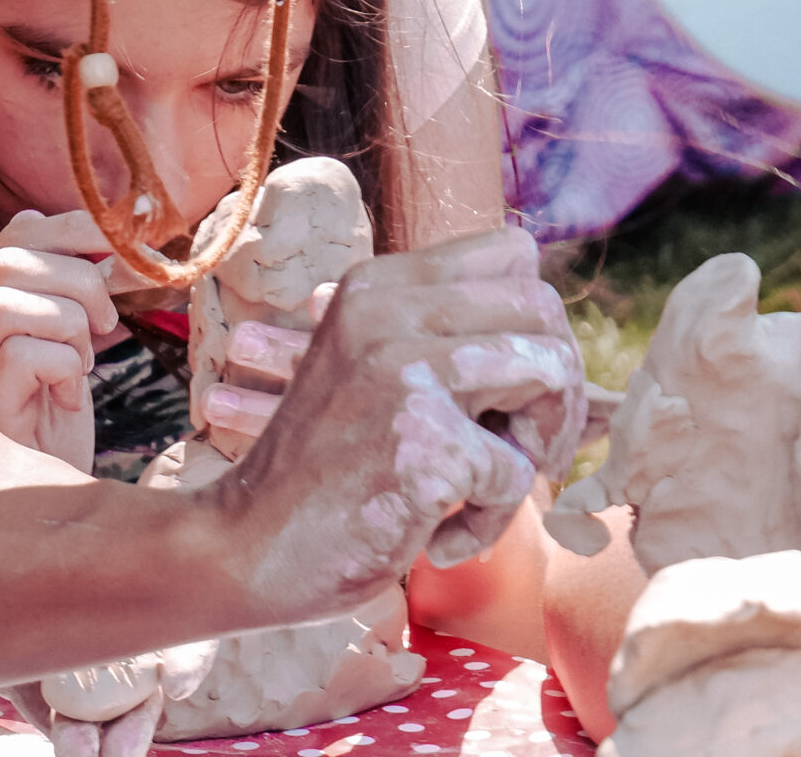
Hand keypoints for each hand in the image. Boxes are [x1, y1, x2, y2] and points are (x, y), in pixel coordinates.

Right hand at [0, 209, 121, 473]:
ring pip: (6, 300)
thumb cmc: (55, 422)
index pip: (16, 234)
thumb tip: (120, 241)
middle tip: (109, 320)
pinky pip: (21, 353)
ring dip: (69, 323)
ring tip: (83, 362)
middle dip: (80, 275)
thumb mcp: (68, 344)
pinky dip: (63, 366)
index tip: (126, 243)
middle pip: (9, 257)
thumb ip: (77, 295)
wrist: (43, 503)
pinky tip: (68, 396)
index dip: (74, 226)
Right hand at [202, 228, 586, 619]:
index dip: (536, 322)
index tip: (518, 386)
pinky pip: (516, 473)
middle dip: (555, 388)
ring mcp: (404, 371)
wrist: (245, 549)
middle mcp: (389, 311)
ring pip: (550, 373)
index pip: (512, 251)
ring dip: (537, 450)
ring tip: (483, 494)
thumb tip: (553, 329)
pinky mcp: (424, 442)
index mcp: (378, 287)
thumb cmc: (324, 475)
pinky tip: (437, 540)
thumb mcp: (371, 370)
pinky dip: (489, 521)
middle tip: (524, 452)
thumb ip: (441, 337)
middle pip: (544, 309)